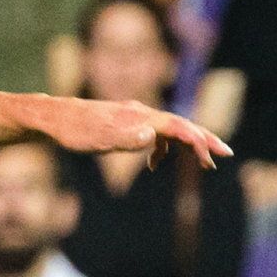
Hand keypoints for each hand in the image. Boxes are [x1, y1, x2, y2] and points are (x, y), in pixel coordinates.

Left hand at [21, 97, 230, 164]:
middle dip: (203, 140)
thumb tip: (152, 136)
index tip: (216, 156)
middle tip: (224, 155)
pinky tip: (154, 164)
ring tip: (201, 164)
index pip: (178, 127)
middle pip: (180, 124)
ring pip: (169, 129)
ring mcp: (133, 116)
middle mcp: (140, 113)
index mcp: (139, 117)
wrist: (53, 118)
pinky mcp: (125, 122)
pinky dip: (162, 147)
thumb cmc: (74, 131)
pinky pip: (153, 133)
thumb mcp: (99, 138)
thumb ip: (127, 138)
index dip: (200, 141)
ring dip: (186, 145)